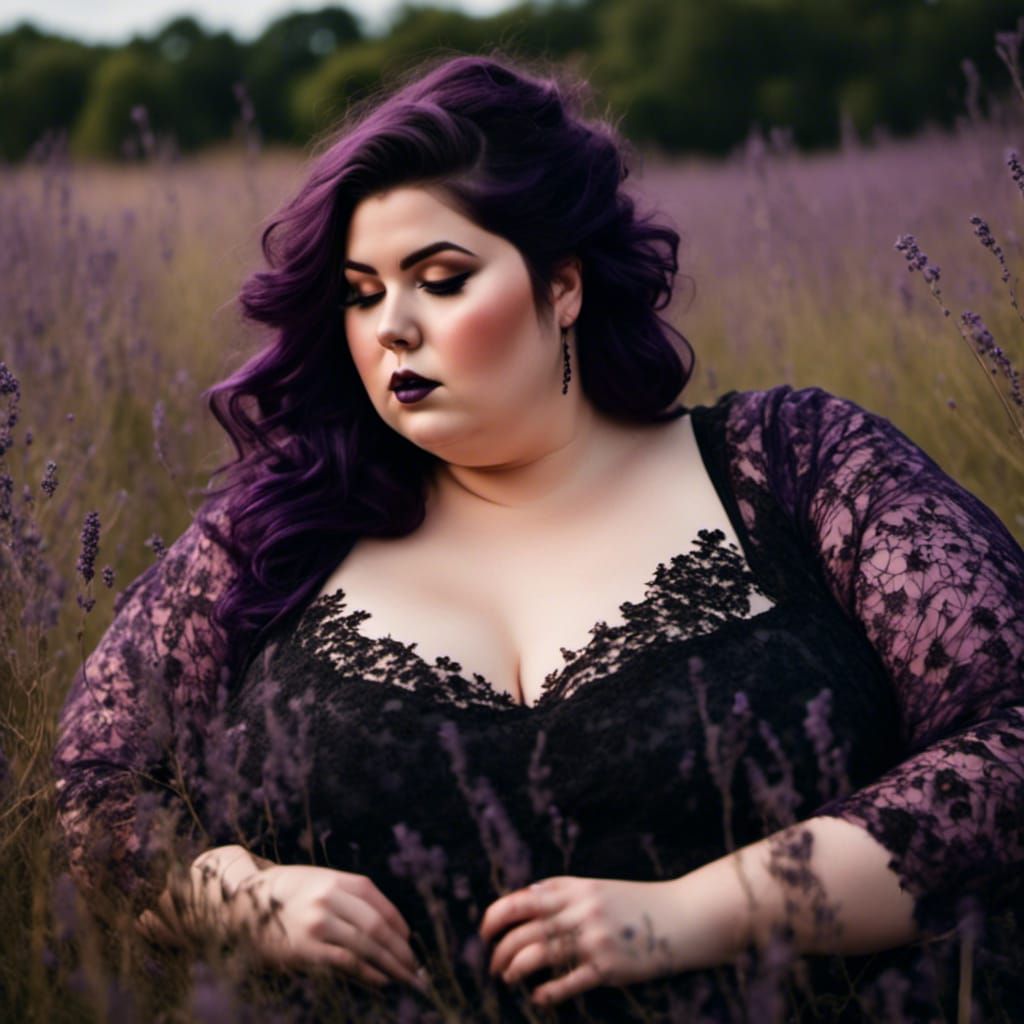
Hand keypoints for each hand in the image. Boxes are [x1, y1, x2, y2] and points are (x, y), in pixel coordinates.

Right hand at [232, 864, 427, 992]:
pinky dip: (367, 972)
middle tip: (414, 967)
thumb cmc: (288, 895)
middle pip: (376, 926)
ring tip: (404, 978)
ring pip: (365, 944)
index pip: (378, 903)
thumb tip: (386, 931)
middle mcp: (330, 897)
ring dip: (390, 964)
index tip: (409, 942)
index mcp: (337, 880)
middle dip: (399, 949)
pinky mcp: (305, 946)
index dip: (398, 924)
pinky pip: (346, 961)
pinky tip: (381, 981)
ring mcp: (317, 921)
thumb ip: (349, 900)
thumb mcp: (319, 884)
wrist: (242, 903)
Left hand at [479, 876, 687, 1006]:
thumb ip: (563, 892)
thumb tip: (526, 897)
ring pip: (537, 954)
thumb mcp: (597, 888)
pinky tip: (538, 997)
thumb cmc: (637, 904)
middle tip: (493, 965)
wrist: (685, 916)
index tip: (485, 932)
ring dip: (514, 969)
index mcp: (575, 887)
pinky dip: (545, 992)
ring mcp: (594, 939)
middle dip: (499, 949)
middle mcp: (581, 909)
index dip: (495, 916)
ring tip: (508, 978)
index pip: (521, 899)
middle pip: (523, 929)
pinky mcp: (609, 967)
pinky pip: (566, 982)